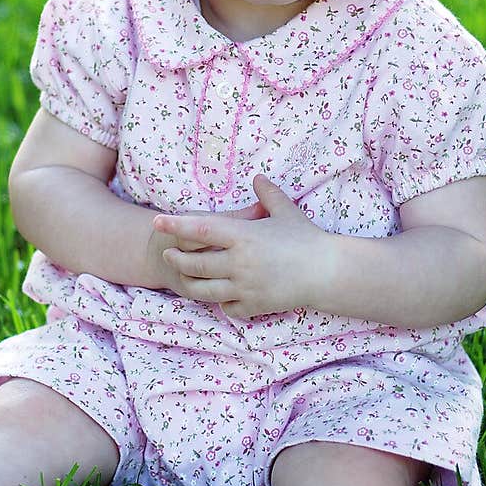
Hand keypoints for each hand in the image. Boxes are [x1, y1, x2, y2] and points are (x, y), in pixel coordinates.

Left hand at [152, 175, 328, 318]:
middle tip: (167, 254)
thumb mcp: (286, 212)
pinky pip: (227, 307)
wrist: (327, 272)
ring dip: (189, 283)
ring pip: (204, 290)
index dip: (176, 225)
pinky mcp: (254, 305)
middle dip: (177, 260)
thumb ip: (267, 195)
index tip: (158, 221)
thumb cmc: (307, 239)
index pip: (200, 229)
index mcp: (244, 236)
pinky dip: (220, 303)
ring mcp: (245, 287)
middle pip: (195, 264)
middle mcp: (239, 263)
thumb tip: (257, 177)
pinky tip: (218, 297)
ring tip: (182, 277)